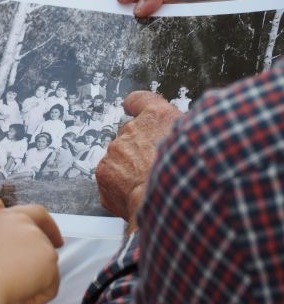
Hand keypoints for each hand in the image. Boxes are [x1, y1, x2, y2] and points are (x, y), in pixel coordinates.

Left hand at [95, 91, 181, 230]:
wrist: (174, 203)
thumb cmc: (192, 174)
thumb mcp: (198, 143)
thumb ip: (183, 133)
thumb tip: (185, 134)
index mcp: (158, 116)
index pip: (139, 100)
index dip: (136, 107)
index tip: (133, 109)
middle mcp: (132, 128)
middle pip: (130, 133)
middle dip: (138, 148)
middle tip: (152, 166)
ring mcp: (116, 149)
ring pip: (119, 156)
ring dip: (129, 167)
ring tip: (147, 184)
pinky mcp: (105, 170)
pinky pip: (110, 176)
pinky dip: (119, 185)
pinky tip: (135, 193)